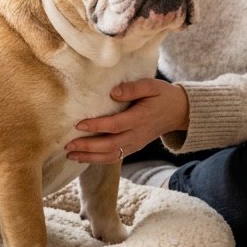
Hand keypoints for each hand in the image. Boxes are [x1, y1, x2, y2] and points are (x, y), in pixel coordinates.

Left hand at [66, 79, 189, 163]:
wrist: (178, 112)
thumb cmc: (162, 96)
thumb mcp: (152, 86)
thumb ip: (133, 89)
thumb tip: (113, 93)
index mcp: (140, 118)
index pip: (115, 125)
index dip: (97, 126)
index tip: (79, 125)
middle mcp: (137, 135)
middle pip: (110, 145)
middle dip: (87, 147)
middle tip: (68, 145)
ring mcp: (135, 144)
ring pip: (111, 155)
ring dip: (90, 157)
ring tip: (71, 155)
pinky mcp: (134, 147)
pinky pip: (115, 157)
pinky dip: (98, 160)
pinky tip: (84, 158)